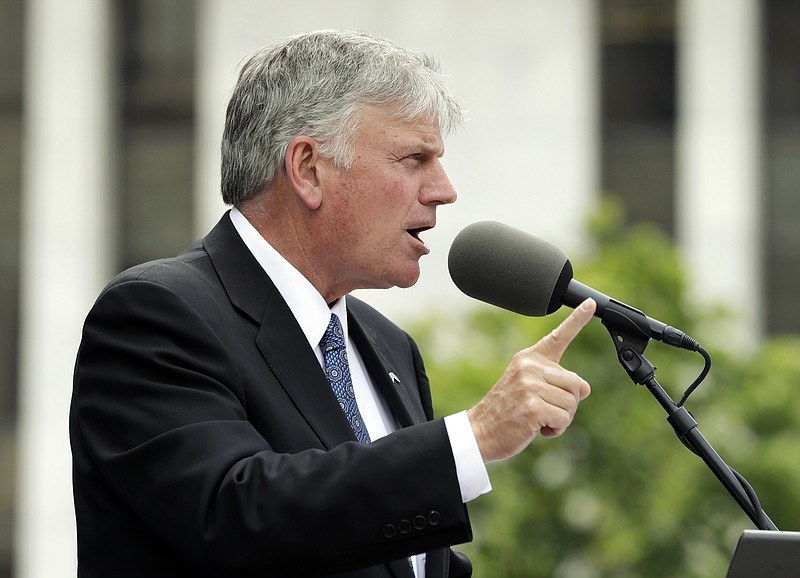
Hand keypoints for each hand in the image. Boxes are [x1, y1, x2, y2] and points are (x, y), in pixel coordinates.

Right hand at [467, 298, 595, 462]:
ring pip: (572, 403)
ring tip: (539, 419)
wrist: (481, 431)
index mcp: (529, 358)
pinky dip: (556, 429)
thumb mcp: (531, 390)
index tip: (590, 303)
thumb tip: (585, 388)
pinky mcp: (533, 406)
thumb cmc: (508, 410)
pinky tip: (538, 428)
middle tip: (544, 410)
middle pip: (576, 383)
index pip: (558, 336)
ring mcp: (530, 385)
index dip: (577, 319)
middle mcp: (530, 367)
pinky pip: (564, 418)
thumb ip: (557, 383)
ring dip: (561, 418)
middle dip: (567, 403)